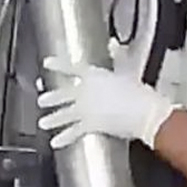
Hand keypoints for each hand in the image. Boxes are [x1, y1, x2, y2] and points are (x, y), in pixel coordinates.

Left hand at [37, 56, 176, 149]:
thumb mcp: (128, 69)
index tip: (46, 63)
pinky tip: (55, 142)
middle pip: (63, 94)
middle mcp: (85, 91)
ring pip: (64, 114)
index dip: (58, 65)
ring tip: (43, 123)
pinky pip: (73, 132)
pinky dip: (64, 138)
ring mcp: (86, 108)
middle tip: (41, 100)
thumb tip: (113, 44)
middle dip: (51, 98)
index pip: (72, 68)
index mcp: (94, 75)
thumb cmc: (139, 91)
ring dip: (53, 119)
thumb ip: (118, 56)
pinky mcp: (90, 124)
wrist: (145, 112)